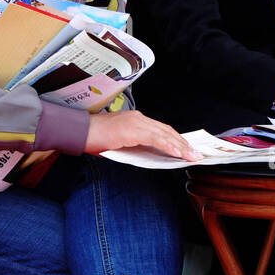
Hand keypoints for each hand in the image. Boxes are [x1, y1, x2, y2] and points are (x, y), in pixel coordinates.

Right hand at [84, 110, 200, 160]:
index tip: (187, 149)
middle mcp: (138, 118)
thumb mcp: (120, 143)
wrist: (79, 132)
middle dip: (183, 143)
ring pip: (164, 134)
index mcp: (136, 120)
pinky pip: (155, 138)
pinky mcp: (131, 129)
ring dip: (180, 146)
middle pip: (166, 130)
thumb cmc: (95, 139)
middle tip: (196, 154)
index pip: (162, 129)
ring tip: (191, 156)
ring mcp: (135, 122)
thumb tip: (152, 156)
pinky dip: (168, 145)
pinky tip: (177, 153)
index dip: (176, 139)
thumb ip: (136, 146)